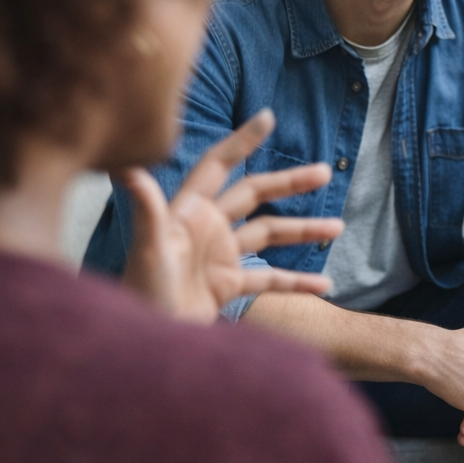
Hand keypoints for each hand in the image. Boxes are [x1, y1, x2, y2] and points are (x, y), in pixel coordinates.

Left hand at [120, 109, 342, 323]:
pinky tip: (323, 284)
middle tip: (325, 172)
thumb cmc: (140, 293)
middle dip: (289, 183)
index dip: (242, 142)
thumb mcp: (148, 250)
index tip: (267, 118)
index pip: (218, 166)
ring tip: (338, 228)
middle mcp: (206, 228)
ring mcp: (219, 256)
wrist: (146, 344)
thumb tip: (125, 167)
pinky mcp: (226, 285)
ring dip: (302, 231)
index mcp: (189, 212)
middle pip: (254, 195)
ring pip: (268, 234)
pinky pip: (269, 279)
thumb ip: (147, 209)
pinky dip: (296, 280)